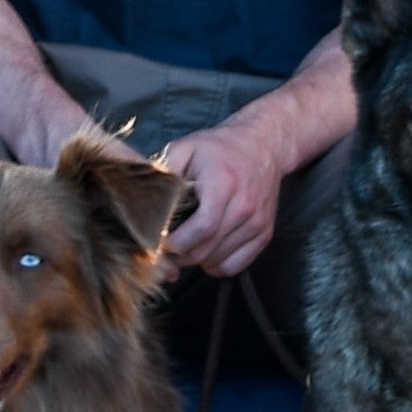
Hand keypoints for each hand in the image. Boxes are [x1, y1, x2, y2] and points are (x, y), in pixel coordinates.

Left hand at [161, 113, 286, 277]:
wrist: (263, 144)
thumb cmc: (219, 148)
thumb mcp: (187, 147)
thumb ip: (165, 170)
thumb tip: (145, 198)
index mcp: (223, 185)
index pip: (201, 229)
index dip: (176, 243)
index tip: (159, 243)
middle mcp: (244, 206)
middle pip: (207, 250)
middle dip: (180, 257)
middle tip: (165, 251)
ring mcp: (258, 222)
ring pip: (219, 262)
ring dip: (197, 261)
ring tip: (186, 245)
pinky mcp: (265, 233)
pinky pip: (236, 266)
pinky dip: (217, 266)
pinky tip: (207, 249)